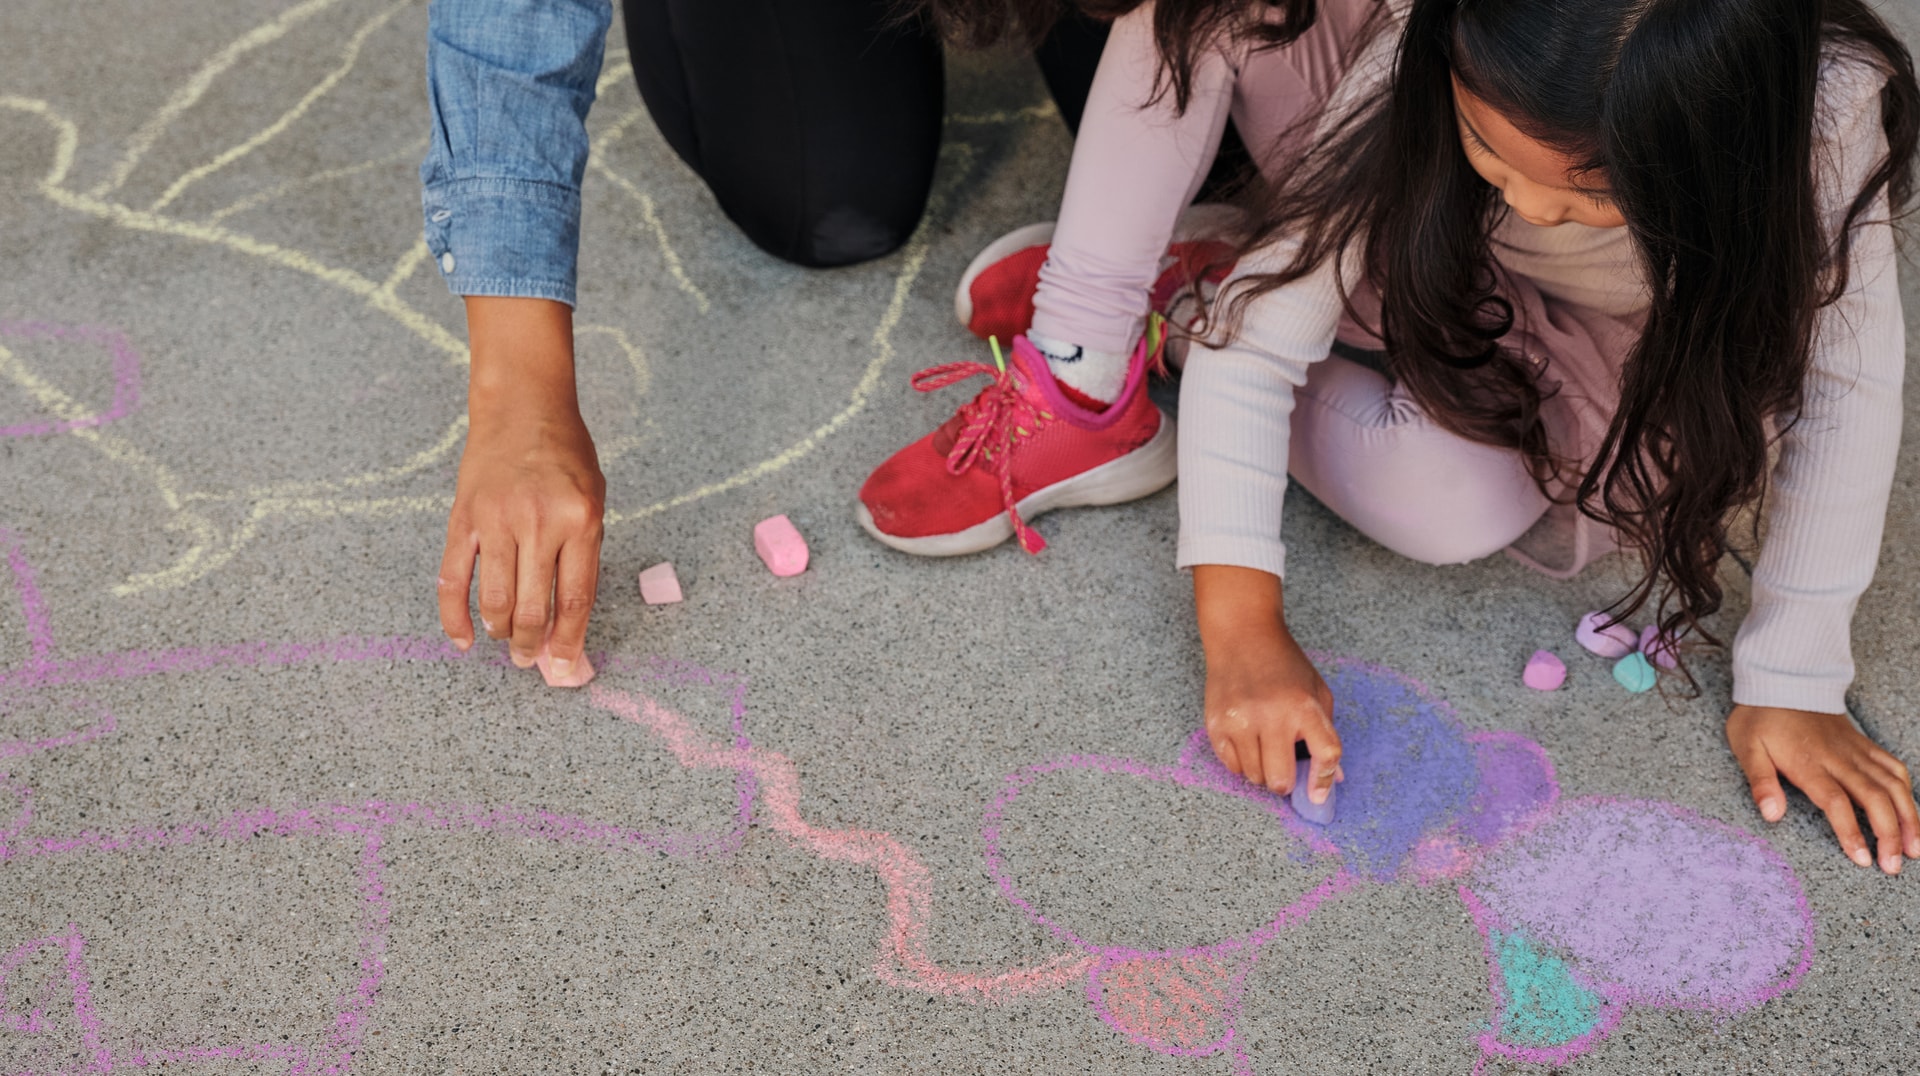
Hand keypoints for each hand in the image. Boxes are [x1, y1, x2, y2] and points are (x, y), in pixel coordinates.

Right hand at [438, 298, 605, 679]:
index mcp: (580, 521)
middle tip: (532, 661)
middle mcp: (539, 522)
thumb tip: (570, 620)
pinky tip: (464, 639)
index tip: (566, 667)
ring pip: (496, 599)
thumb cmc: (567, 455)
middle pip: (535, 606)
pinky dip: (455, 616)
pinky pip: (454, 578)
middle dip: (533, 644)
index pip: (575, 598)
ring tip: (508, 644)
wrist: (523, 405)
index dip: (570, 641)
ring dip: (502, 632)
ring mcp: (497, 520)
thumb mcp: (593, 499)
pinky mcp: (465, 517)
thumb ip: (583, 555)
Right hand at [1193, 565, 1341, 799]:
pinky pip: (1231, 766)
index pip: (1324, 755)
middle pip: (1280, 779)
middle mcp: (1272, 716)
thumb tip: (1334, 778)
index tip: (1316, 796)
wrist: (1242, 636)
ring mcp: (1240, 721)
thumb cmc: (1284, 664)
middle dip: (1285, 782)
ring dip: (1262, 772)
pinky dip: (1241, 763)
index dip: (1322, 782)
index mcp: (1304, 706)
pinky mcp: (1216, 724)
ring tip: (1264, 748)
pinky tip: (1246, 742)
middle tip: (1285, 770)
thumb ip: (1326, 734)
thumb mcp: (1317, 691)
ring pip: (1254, 777)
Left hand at [1727, 704, 1918, 873]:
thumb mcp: (1746, 747)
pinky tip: (1911, 812)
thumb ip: (1760, 782)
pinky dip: (1907, 790)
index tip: (1862, 859)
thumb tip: (1770, 815)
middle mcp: (1840, 758)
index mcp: (1808, 762)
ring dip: (1908, 817)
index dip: (1852, 832)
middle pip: (1875, 798)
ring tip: (1914, 849)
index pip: (1837, 802)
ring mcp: (1857, 751)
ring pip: (1893, 784)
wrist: (1782, 680)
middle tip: (1893, 866)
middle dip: (1890, 834)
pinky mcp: (1865, 745)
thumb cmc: (1761, 717)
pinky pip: (1893, 767)